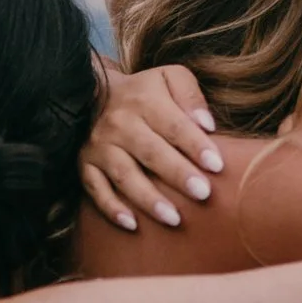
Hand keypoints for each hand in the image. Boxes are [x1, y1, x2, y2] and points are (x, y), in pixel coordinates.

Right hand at [82, 63, 223, 231]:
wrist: (92, 94)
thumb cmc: (144, 92)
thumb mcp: (169, 78)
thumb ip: (191, 95)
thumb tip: (207, 125)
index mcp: (144, 101)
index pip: (174, 125)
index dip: (195, 146)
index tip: (216, 165)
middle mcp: (119, 124)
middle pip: (151, 152)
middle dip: (177, 174)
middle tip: (203, 194)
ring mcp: (99, 146)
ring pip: (125, 175)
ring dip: (148, 198)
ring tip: (173, 219)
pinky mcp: (85, 164)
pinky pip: (95, 189)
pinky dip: (111, 208)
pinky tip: (132, 224)